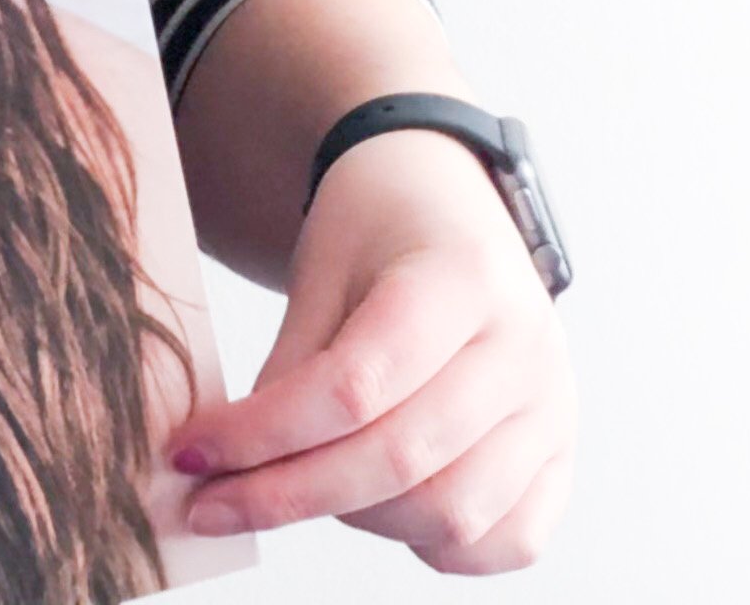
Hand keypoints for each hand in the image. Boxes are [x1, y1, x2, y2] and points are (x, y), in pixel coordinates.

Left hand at [170, 131, 575, 572]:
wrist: (445, 203)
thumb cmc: (376, 231)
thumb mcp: (321, 268)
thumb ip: (292, 367)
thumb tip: (235, 467)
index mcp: (464, 276)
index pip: (356, 386)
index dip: (264, 433)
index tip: (190, 452)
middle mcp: (525, 346)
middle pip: (399, 459)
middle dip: (288, 493)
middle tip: (210, 503)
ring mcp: (553, 406)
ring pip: (451, 513)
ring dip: (356, 519)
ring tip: (302, 483)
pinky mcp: (559, 454)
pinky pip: (505, 541)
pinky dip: (433, 547)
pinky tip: (378, 511)